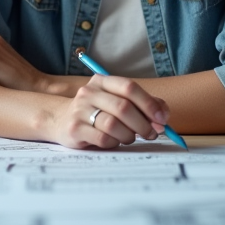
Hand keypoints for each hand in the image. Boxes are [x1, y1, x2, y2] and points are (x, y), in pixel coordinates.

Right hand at [45, 75, 169, 148]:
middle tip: (152, 133)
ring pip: (114, 124)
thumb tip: (163, 114)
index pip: (129, 87)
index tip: (162, 119)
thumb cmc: (97, 112)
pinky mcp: (74, 129)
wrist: (60, 121)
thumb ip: (142, 104)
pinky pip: (103, 138)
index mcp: (102, 81)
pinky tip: (113, 141)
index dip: (149, 103)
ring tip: (130, 138)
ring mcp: (79, 110)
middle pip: (123, 107)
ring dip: (129, 135)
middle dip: (143, 124)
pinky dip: (114, 143)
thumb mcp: (116, 102)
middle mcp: (89, 92)